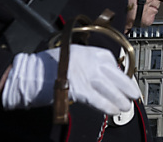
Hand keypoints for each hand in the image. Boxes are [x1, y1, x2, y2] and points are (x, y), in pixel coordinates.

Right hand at [1, 45, 139, 114]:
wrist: (28, 74)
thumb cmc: (48, 66)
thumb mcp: (74, 56)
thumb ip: (91, 63)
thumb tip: (107, 76)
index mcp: (90, 52)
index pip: (113, 63)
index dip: (122, 76)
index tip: (128, 82)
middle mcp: (91, 61)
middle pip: (116, 76)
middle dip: (127, 88)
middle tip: (134, 95)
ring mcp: (85, 75)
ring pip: (110, 89)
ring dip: (120, 99)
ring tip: (126, 106)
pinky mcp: (78, 89)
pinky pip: (98, 99)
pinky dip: (107, 105)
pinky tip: (113, 110)